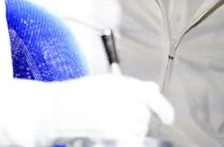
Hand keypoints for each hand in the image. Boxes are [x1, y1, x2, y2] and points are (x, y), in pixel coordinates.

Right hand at [54, 74, 173, 141]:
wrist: (54, 111)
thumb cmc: (76, 96)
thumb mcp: (106, 84)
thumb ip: (132, 86)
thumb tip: (153, 88)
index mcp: (125, 84)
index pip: (152, 96)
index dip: (164, 108)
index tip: (169, 119)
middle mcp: (127, 100)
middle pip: (143, 117)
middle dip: (135, 118)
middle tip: (112, 116)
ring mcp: (123, 120)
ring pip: (138, 131)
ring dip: (129, 131)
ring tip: (106, 126)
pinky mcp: (117, 135)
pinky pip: (131, 140)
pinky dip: (127, 138)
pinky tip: (113, 136)